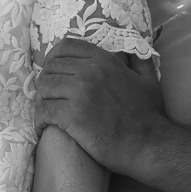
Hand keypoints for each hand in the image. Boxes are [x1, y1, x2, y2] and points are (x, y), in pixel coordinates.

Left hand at [36, 38, 168, 174]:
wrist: (150, 145)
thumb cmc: (150, 115)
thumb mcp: (148, 80)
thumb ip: (138, 61)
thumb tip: (133, 49)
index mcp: (103, 60)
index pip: (66, 46)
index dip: (54, 58)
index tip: (53, 72)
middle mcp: (89, 71)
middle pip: (51, 67)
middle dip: (46, 81)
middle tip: (48, 97)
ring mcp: (80, 92)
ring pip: (44, 87)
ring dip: (41, 99)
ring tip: (45, 112)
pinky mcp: (73, 115)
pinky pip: (44, 110)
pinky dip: (40, 119)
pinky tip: (44, 127)